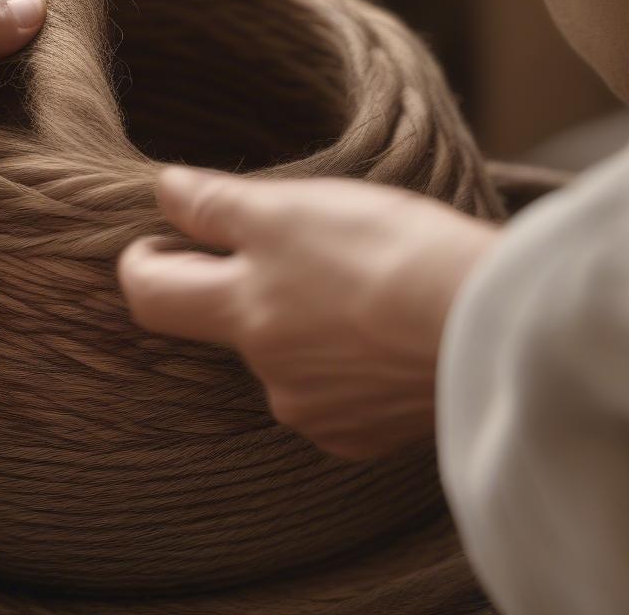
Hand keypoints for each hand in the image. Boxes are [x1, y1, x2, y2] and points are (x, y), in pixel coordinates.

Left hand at [118, 167, 499, 459]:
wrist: (486, 328)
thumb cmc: (384, 254)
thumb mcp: (288, 208)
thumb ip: (215, 204)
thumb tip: (163, 192)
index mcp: (240, 313)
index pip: (151, 296)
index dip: (142, 264)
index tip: (155, 244)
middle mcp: (267, 373)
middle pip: (230, 323)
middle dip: (245, 286)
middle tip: (297, 248)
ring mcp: (319, 411)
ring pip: (289, 357)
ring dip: (307, 323)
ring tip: (362, 287)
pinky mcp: (368, 435)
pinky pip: (338, 393)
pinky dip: (350, 362)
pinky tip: (388, 331)